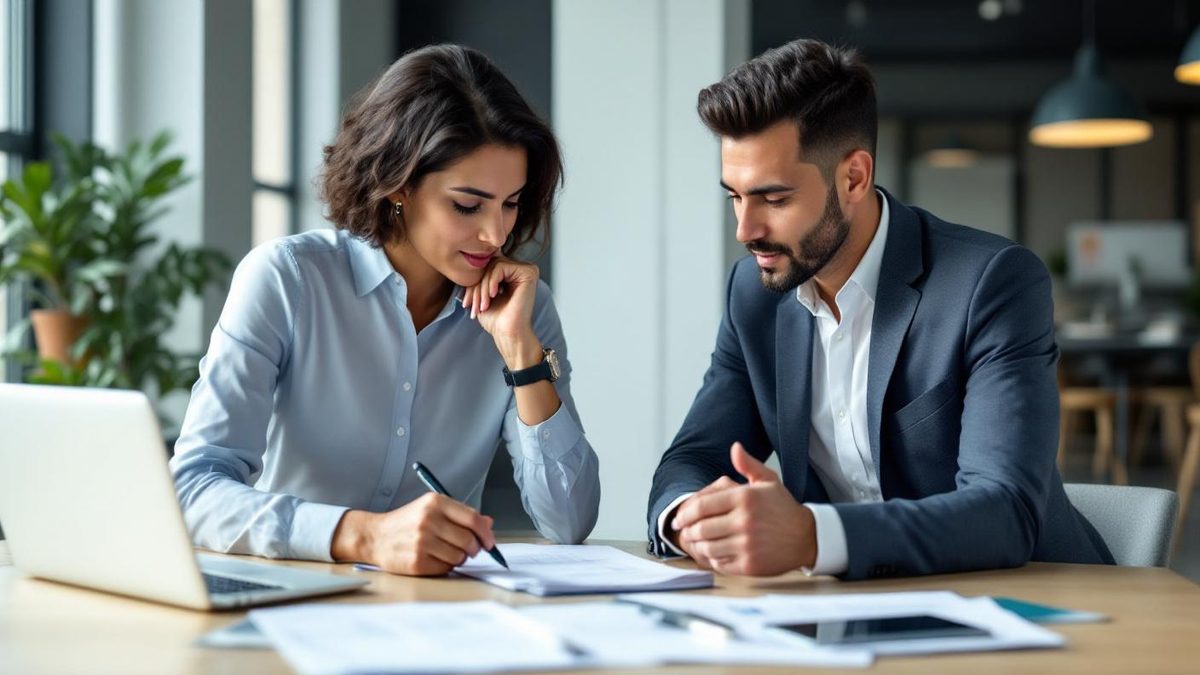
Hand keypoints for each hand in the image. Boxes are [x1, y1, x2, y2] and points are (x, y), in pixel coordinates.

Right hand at [331, 493, 495, 575]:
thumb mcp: (432, 509)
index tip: (489, 541)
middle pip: (469, 539)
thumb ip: (461, 515)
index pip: (472, 519)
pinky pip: (446, 567)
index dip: (485, 533)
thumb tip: (489, 524)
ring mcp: (422, 542)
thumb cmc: (407, 522)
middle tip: (468, 549)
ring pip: (459, 556)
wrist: (375, 536)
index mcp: (435, 503)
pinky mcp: (417, 561)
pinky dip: (445, 565)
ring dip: (459, 557)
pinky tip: (433, 558)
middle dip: (474, 548)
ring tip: (445, 551)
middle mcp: (428, 520)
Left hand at [462, 257, 541, 367]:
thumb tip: (467, 259)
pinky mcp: (529, 272)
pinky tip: (493, 296)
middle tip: (473, 304)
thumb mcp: (480, 295)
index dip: (474, 283)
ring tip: (483, 304)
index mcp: (511, 274)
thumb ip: (478, 278)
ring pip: (493, 266)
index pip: (486, 268)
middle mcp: (520, 270)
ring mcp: (526, 270)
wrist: (508, 334)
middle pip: (489, 265)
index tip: (467, 302)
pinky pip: (501, 267)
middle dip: (477, 286)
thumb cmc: (496, 319)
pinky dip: (491, 282)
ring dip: (483, 287)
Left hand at [671, 442, 816, 575]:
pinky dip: (712, 559)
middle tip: (685, 531)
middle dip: (687, 531)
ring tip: (697, 542)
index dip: (684, 513)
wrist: (807, 537)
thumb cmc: (783, 508)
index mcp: (745, 498)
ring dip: (698, 546)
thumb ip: (748, 465)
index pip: (701, 506)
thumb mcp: (768, 482)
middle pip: (700, 528)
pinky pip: (719, 563)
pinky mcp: (750, 565)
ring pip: (707, 547)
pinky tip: (714, 553)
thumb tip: (735, 447)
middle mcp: (745, 521)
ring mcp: (747, 545)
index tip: (679, 518)